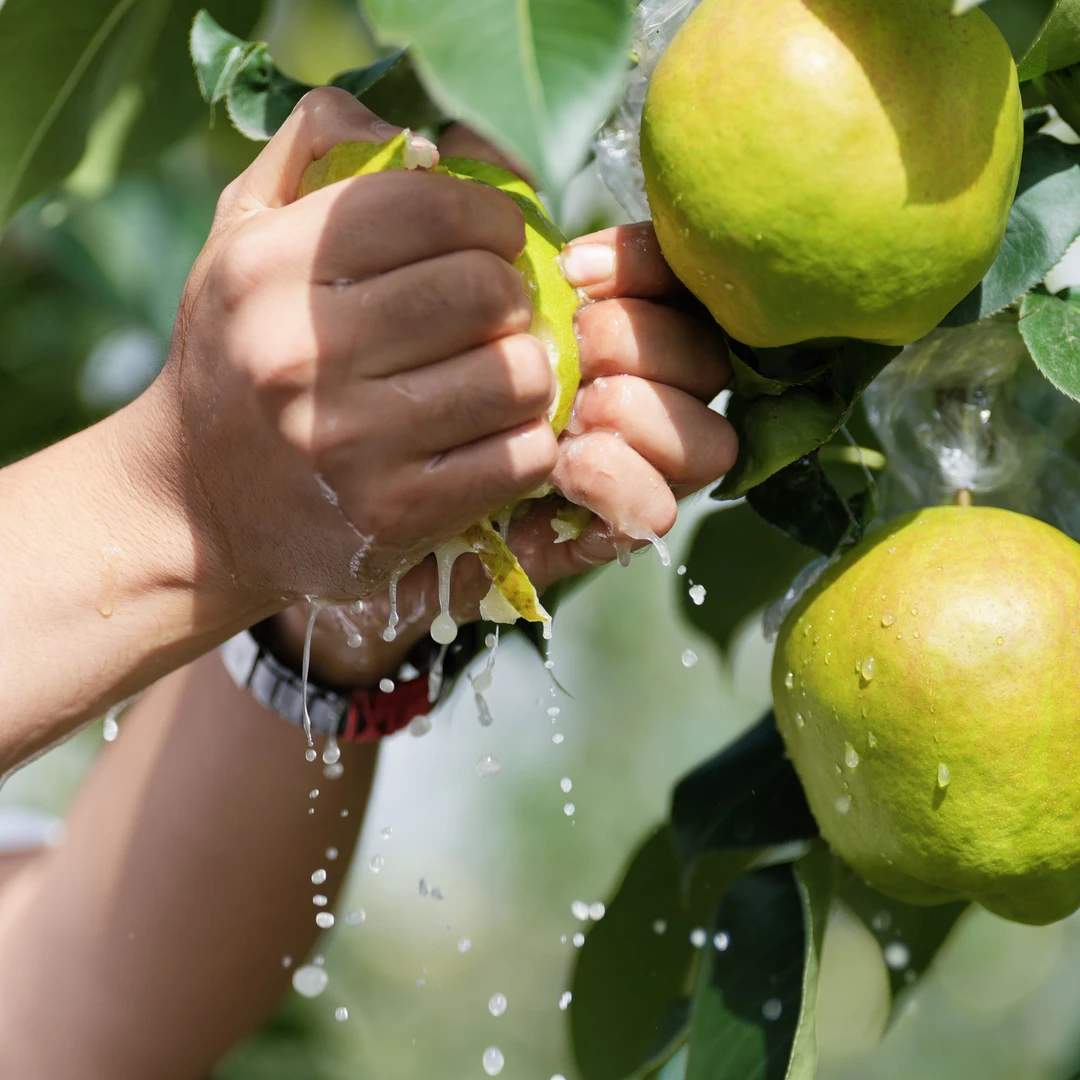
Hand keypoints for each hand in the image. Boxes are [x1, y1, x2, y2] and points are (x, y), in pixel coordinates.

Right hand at [160, 90, 561, 605]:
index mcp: (266, 270)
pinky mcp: (395, 514)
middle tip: (503, 312)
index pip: (430, 206)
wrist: (193, 508)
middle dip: (517, 295)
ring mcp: (350, 443)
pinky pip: (522, 456)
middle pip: (487, 291)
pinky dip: (529, 440)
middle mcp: (300, 355)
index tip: (497, 239)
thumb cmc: (234, 361)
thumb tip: (430, 137)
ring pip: (519, 376)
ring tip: (503, 373)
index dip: (492, 216)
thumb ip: (313, 154)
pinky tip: (497, 434)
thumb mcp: (239, 240)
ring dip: (532, 370)